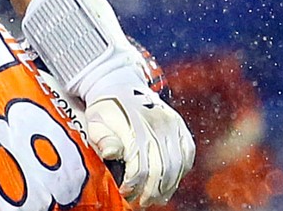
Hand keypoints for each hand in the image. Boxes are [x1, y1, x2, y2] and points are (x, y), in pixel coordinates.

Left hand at [83, 71, 195, 207]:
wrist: (117, 84)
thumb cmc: (104, 109)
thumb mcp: (95, 123)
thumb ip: (102, 139)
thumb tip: (112, 153)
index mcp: (135, 127)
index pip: (141, 167)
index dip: (134, 185)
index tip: (126, 193)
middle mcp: (158, 126)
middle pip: (161, 170)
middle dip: (151, 192)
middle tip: (141, 202)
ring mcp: (172, 125)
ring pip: (176, 166)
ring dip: (167, 187)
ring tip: (155, 198)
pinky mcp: (180, 126)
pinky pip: (187, 154)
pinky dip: (181, 171)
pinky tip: (170, 182)